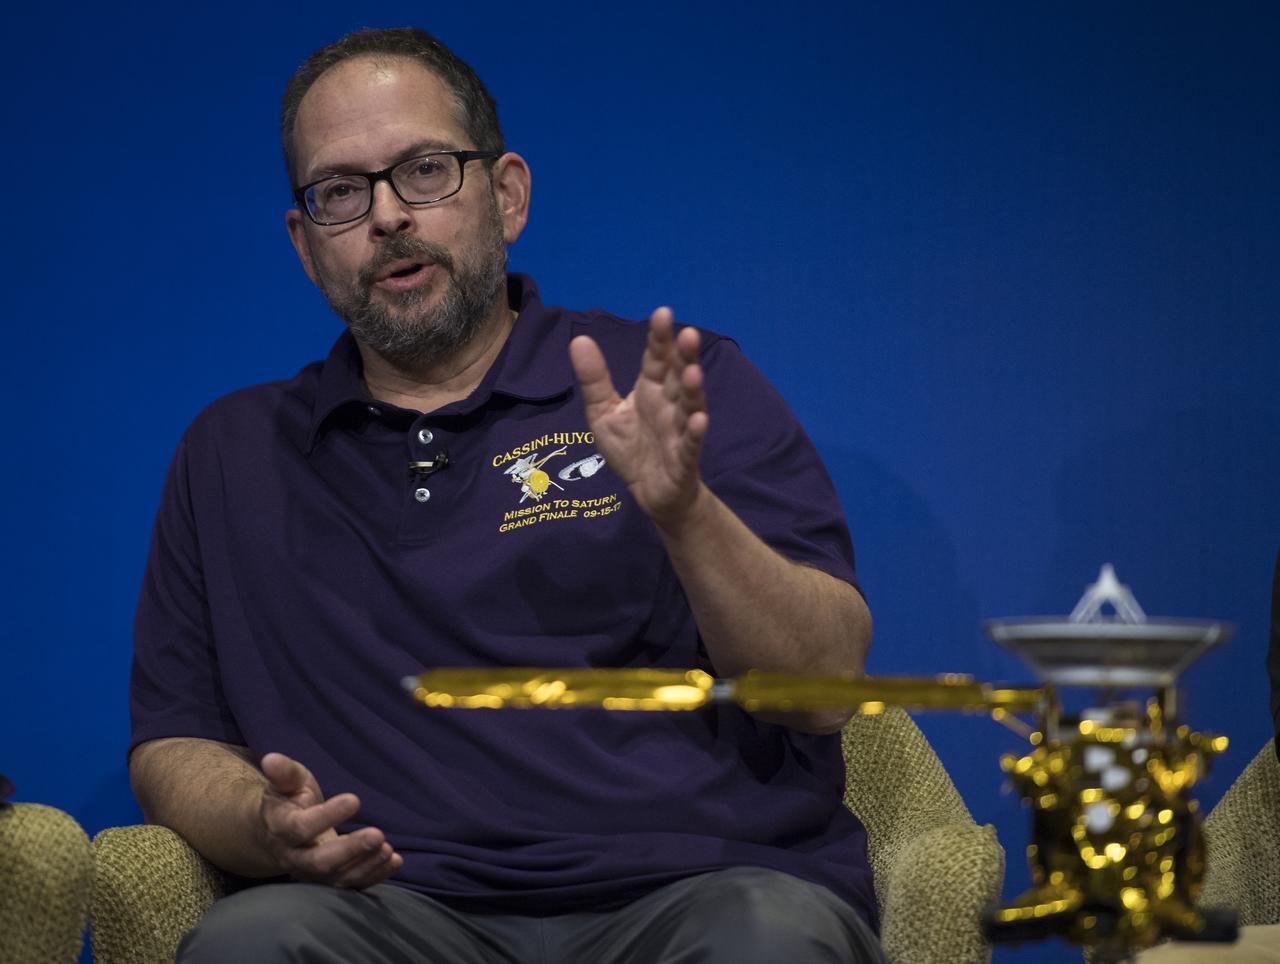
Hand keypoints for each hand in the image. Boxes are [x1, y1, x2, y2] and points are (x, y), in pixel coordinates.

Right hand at [256, 752, 401, 887]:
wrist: (275, 836)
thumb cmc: (287, 801)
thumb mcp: (286, 783)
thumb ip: (283, 773)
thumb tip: (271, 759)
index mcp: (282, 829)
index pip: (302, 828)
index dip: (327, 816)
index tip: (355, 800)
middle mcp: (295, 857)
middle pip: (321, 862)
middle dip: (350, 850)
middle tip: (377, 834)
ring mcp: (313, 874)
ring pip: (338, 877)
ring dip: (366, 864)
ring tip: (387, 848)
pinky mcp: (330, 880)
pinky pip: (352, 884)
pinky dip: (375, 875)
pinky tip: (395, 861)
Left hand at [569, 307, 707, 529]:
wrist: (650, 492)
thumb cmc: (630, 448)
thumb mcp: (603, 413)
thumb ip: (594, 379)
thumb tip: (578, 338)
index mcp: (650, 389)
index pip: (657, 359)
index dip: (660, 338)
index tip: (662, 313)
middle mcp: (669, 404)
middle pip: (678, 376)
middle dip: (684, 356)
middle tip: (689, 333)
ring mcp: (679, 430)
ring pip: (689, 405)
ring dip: (693, 389)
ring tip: (694, 371)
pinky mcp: (684, 459)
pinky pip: (691, 444)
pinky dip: (695, 432)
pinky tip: (698, 419)